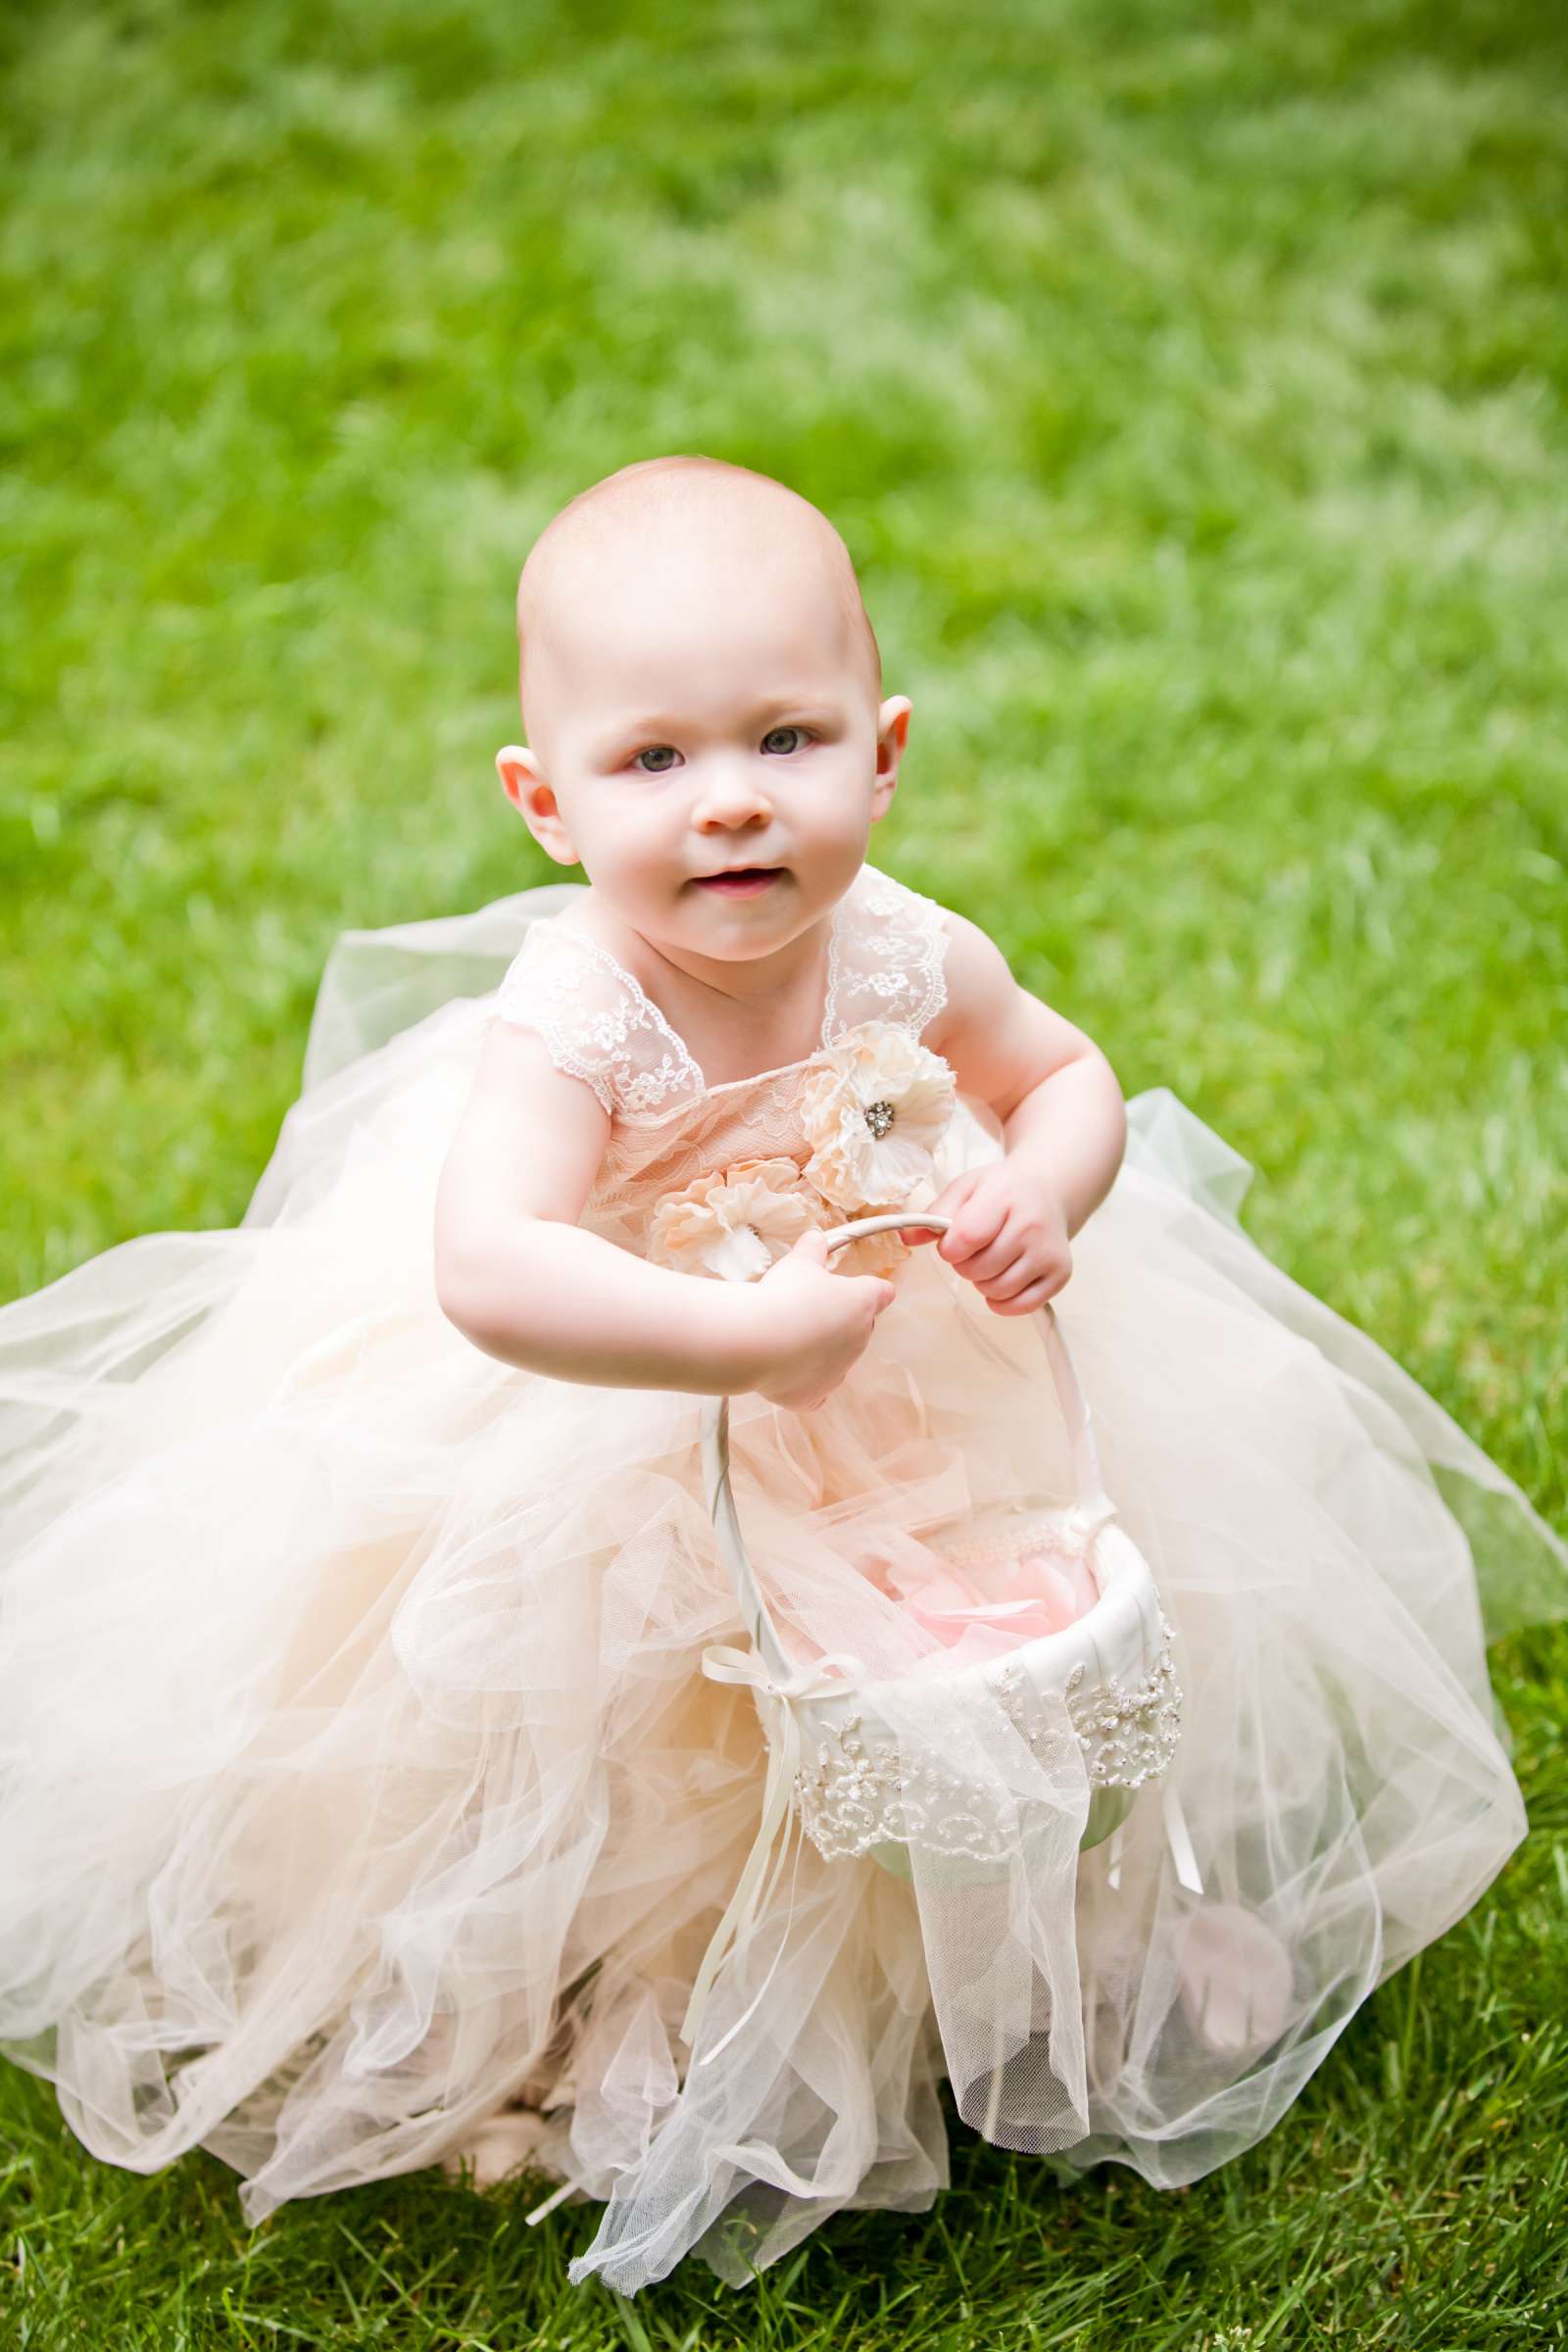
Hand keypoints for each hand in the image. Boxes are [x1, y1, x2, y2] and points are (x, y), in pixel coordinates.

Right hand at [736, 1228, 896, 1410]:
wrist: (755, 1342)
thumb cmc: (782, 1297)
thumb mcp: (798, 1261)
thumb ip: (812, 1248)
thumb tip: (815, 1238)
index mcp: (862, 1303)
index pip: (882, 1292)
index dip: (869, 1288)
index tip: (854, 1287)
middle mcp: (859, 1340)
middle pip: (860, 1327)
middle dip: (840, 1319)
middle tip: (807, 1308)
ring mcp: (838, 1372)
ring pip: (838, 1359)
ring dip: (821, 1349)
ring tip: (787, 1335)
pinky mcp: (814, 1396)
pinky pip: (817, 1391)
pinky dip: (805, 1381)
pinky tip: (787, 1369)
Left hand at [904, 1162, 1071, 1314]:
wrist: (1047, 1190)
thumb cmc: (1001, 1192)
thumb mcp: (965, 1189)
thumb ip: (934, 1213)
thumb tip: (907, 1237)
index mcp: (1005, 1196)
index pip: (967, 1237)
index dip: (950, 1248)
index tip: (952, 1242)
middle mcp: (1032, 1225)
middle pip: (979, 1268)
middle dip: (964, 1264)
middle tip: (973, 1249)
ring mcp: (1049, 1252)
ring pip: (997, 1290)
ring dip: (982, 1282)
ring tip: (989, 1260)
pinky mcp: (1060, 1274)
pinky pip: (1019, 1306)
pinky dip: (1002, 1301)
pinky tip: (1001, 1277)